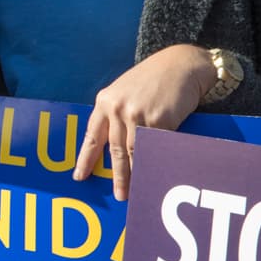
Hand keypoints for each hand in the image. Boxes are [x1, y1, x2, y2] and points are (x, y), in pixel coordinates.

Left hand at [73, 44, 213, 199]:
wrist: (181, 65)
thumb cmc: (153, 79)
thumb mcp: (124, 91)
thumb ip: (116, 112)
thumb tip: (115, 144)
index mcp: (104, 102)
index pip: (91, 136)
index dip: (85, 159)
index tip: (79, 177)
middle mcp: (117, 109)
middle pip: (114, 150)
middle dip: (117, 175)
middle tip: (119, 195)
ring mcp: (137, 115)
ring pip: (133, 152)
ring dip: (134, 174)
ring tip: (135, 192)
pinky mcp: (159, 120)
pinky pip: (155, 147)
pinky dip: (154, 162)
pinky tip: (154, 174)